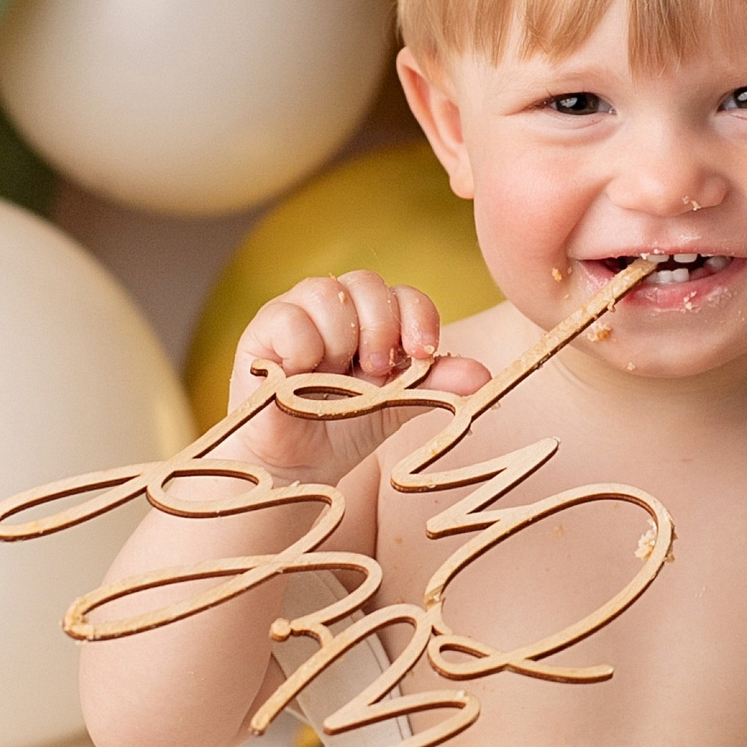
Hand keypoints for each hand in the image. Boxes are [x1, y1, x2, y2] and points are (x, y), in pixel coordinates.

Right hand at [226, 269, 489, 478]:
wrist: (297, 464)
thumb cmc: (347, 426)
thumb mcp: (398, 406)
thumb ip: (435, 386)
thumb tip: (484, 377)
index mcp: (375, 317)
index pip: (405, 295)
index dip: (418, 319)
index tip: (422, 355)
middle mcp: (337, 305)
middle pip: (367, 282)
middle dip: (380, 330)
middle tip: (374, 371)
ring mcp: (297, 311)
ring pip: (326, 292)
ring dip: (339, 342)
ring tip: (332, 377)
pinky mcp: (262, 328)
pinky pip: (288, 317)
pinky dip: (302, 349)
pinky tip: (298, 375)